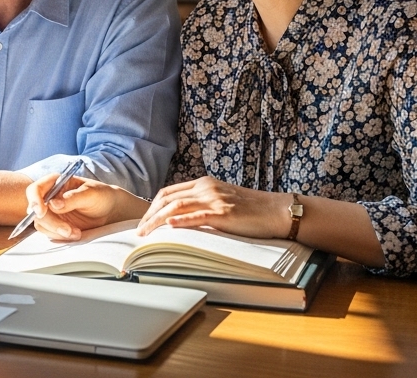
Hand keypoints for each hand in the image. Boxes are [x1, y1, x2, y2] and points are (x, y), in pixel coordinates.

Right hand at [27, 175, 133, 241]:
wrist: (110, 211)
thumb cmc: (101, 196)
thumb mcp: (90, 194)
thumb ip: (72, 198)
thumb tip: (53, 204)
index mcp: (56, 183)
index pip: (35, 189)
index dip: (34, 200)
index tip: (41, 212)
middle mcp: (50, 197)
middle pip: (36, 211)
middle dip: (52, 223)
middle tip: (68, 230)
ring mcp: (52, 212)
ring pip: (42, 224)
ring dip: (57, 232)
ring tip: (77, 233)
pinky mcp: (56, 225)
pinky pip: (50, 233)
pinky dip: (61, 237)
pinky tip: (76, 234)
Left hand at [137, 176, 290, 237]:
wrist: (278, 211)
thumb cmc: (251, 210)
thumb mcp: (222, 201)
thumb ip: (202, 205)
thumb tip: (180, 219)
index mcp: (203, 183)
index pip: (169, 192)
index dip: (152, 206)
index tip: (142, 220)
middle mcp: (206, 187)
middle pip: (167, 198)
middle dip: (149, 214)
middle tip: (138, 231)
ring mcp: (215, 199)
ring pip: (177, 206)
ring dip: (157, 220)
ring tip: (145, 233)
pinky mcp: (224, 213)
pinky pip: (198, 215)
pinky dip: (181, 220)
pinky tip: (169, 226)